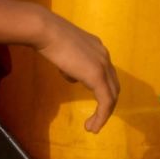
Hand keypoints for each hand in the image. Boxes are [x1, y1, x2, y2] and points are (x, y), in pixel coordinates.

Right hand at [33, 11, 119, 132]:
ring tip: (92, 127)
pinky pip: (105, 101)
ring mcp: (103, 66)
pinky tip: (93, 126)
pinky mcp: (97, 76)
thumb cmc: (48, 38)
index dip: (102, 89)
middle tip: (96, 119)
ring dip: (104, 114)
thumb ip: (71, 64)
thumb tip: (72, 75)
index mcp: (98, 49)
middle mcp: (105, 56)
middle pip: (113, 85)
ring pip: (111, 95)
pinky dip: (102, 115)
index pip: (106, 73)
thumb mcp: (64, 52)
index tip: (94, 103)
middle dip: (106, 104)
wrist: (46, 31)